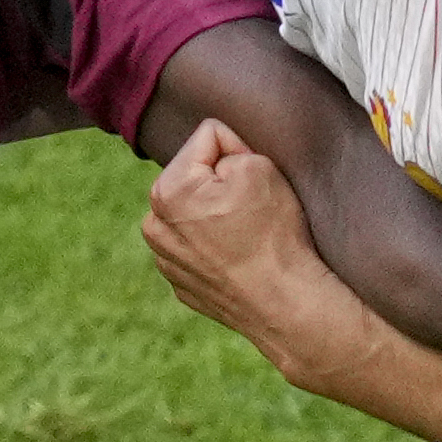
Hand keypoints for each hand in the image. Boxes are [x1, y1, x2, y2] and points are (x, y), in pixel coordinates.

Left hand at [141, 119, 385, 389]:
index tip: (254, 180)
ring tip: (246, 235)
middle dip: (221, 183)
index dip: (239, 150)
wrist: (286, 304)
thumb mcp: (258, 166)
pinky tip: (240, 259)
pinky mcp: (182, 284)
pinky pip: (200, 248)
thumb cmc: (273, 233)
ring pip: (195, 213)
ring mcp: (166, 259)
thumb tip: (216, 156)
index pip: (207, 137)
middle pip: (196, 177)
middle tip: (252, 209)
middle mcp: (154, 225)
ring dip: (215, 214)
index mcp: (166, 190)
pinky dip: (217, 248)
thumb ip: (228, 147)